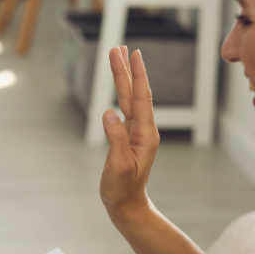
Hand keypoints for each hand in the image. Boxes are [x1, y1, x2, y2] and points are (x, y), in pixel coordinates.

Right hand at [100, 47, 158, 218]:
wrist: (126, 205)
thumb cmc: (122, 189)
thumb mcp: (119, 166)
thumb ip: (116, 139)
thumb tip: (109, 113)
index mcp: (146, 135)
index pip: (141, 98)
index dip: (137, 75)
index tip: (134, 54)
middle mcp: (143, 130)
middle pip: (134, 93)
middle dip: (127, 70)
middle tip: (119, 48)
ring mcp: (135, 132)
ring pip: (127, 98)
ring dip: (122, 78)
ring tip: (116, 57)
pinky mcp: (127, 137)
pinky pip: (123, 109)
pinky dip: (119, 93)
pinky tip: (118, 84)